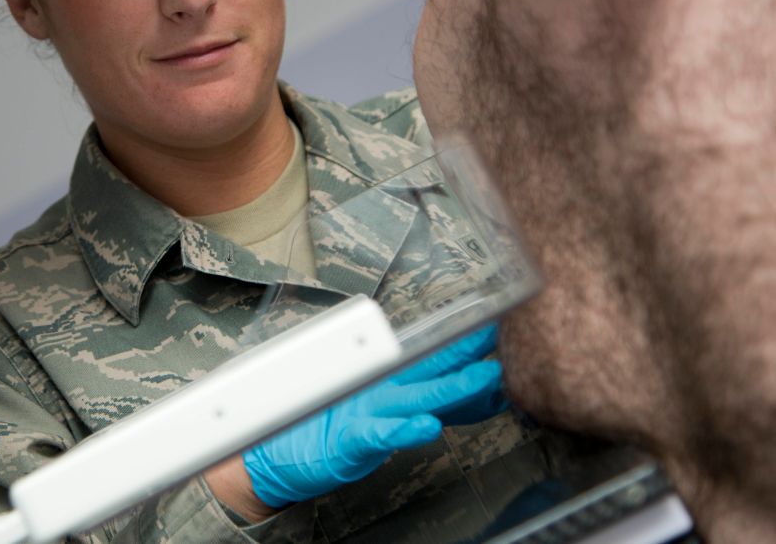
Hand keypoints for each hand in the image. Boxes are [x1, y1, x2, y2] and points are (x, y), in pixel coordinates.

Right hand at [241, 325, 504, 507]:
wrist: (282, 455)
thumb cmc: (334, 432)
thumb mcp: (386, 418)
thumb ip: (429, 407)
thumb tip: (483, 397)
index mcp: (389, 382)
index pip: (437, 363)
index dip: (469, 349)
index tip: (503, 329)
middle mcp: (381, 391)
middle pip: (431, 369)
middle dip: (466, 353)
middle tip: (497, 335)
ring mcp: (366, 412)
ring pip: (415, 397)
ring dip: (451, 388)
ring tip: (483, 380)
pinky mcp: (350, 440)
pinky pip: (380, 434)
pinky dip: (403, 430)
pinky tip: (426, 426)